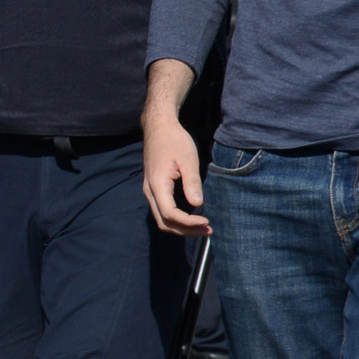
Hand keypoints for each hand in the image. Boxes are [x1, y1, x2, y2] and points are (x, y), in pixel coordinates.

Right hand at [143, 109, 209, 235]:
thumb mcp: (188, 160)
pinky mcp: (154, 189)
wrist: (159, 128)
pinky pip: (162, 212)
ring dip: (181, 227)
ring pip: (162, 219)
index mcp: (157, 184)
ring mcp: (150, 191)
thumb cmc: (174, 141)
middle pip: (164, 222)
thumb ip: (192, 183)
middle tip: (208, 230)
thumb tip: (197, 205)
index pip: (170, 214)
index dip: (188, 222)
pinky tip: (192, 218)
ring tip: (203, 227)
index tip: (207, 222)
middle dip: (186, 230)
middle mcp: (150, 191)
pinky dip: (177, 220)